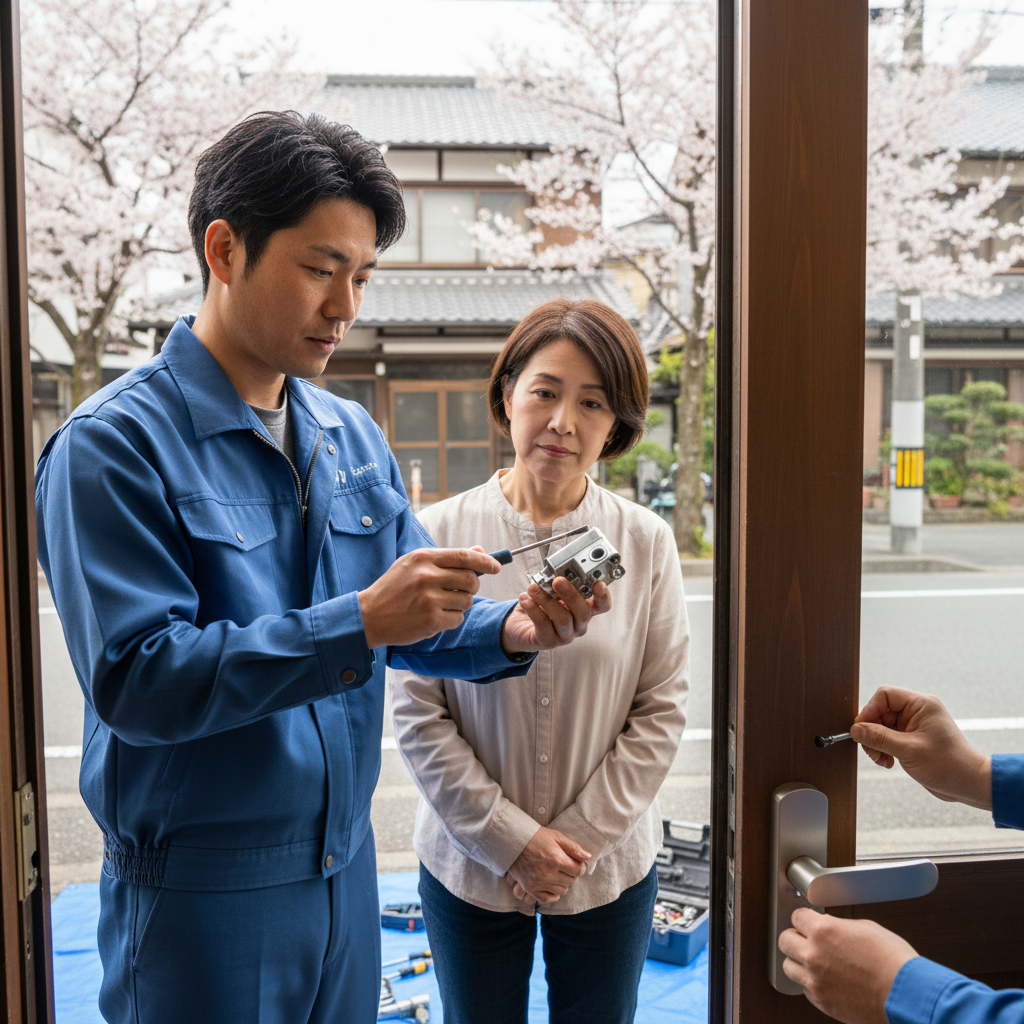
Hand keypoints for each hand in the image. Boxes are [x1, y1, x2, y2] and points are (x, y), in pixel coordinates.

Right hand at [359, 548, 499, 648]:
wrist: (369, 615)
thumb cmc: (394, 588)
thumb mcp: (414, 565)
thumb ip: (446, 559)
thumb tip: (480, 551)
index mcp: (424, 558)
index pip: (464, 556)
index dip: (485, 562)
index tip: (496, 567)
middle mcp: (427, 576)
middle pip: (471, 580)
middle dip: (472, 587)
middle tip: (462, 591)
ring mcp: (429, 599)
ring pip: (466, 601)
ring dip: (460, 605)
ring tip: (442, 604)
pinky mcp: (430, 620)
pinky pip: (458, 619)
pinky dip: (452, 619)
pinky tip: (435, 617)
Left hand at [500, 578, 610, 654]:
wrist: (520, 625)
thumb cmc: (540, 605)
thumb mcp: (551, 591)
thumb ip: (557, 582)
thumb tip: (557, 571)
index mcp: (584, 609)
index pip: (602, 605)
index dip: (603, 596)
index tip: (598, 584)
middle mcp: (579, 624)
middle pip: (584, 612)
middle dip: (571, 595)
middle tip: (558, 581)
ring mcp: (565, 635)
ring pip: (563, 619)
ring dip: (547, 600)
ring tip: (533, 588)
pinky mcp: (548, 641)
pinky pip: (543, 625)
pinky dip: (533, 609)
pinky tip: (525, 599)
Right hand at [505, 827, 590, 904]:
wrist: (512, 841)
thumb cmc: (535, 836)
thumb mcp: (556, 837)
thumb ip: (573, 848)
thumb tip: (588, 857)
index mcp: (556, 859)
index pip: (578, 870)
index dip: (580, 866)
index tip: (577, 862)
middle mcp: (548, 874)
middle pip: (571, 881)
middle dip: (572, 874)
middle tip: (567, 866)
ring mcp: (538, 883)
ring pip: (562, 891)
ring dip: (563, 883)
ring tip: (558, 873)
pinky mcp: (529, 888)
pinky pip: (547, 899)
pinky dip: (553, 894)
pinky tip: (552, 885)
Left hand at [779, 909, 917, 1023]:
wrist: (906, 996)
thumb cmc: (893, 961)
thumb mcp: (866, 927)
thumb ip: (839, 925)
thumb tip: (829, 925)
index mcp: (823, 931)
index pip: (796, 916)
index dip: (804, 918)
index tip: (808, 921)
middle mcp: (813, 955)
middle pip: (784, 940)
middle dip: (795, 937)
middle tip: (806, 939)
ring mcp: (815, 980)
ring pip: (788, 966)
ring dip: (798, 961)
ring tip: (814, 960)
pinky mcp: (822, 1002)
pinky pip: (804, 988)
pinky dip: (811, 982)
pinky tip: (826, 978)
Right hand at [850, 687, 990, 809]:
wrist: (969, 785)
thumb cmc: (948, 764)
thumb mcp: (908, 750)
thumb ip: (879, 737)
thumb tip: (855, 729)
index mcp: (921, 705)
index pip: (884, 696)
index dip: (870, 711)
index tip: (862, 730)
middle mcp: (917, 712)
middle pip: (880, 712)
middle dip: (872, 732)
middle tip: (873, 750)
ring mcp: (914, 726)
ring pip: (881, 727)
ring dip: (876, 744)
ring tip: (882, 760)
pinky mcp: (912, 740)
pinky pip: (888, 738)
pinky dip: (883, 749)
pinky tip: (888, 762)